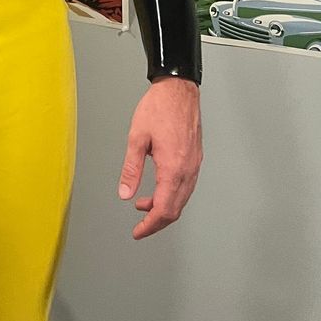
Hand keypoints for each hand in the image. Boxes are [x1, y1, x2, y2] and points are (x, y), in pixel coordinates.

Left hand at [117, 75, 201, 239]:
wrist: (179, 89)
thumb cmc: (159, 107)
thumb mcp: (137, 138)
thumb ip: (131, 169)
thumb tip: (125, 193)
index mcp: (173, 168)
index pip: (164, 209)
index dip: (150, 225)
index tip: (138, 231)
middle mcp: (188, 169)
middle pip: (175, 209)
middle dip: (157, 221)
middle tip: (140, 225)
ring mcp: (194, 164)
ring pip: (182, 199)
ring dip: (164, 207)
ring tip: (144, 204)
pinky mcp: (195, 158)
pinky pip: (186, 186)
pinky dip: (172, 194)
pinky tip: (158, 188)